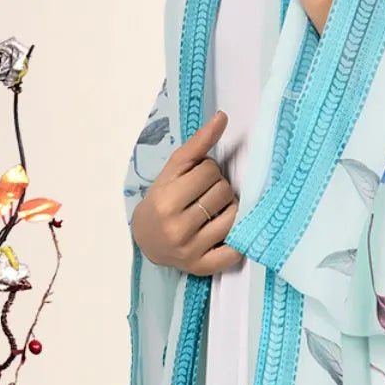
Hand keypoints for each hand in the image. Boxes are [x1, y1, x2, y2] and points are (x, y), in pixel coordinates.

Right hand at [131, 110, 243, 276]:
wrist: (147, 239)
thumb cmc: (163, 198)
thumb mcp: (173, 170)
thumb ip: (198, 143)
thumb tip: (223, 117)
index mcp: (165, 201)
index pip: (209, 172)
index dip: (208, 170)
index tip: (199, 178)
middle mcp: (177, 228)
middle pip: (224, 193)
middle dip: (219, 188)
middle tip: (206, 194)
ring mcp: (191, 251)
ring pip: (234, 217)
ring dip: (229, 209)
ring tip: (215, 210)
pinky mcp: (203, 268)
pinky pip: (234, 251)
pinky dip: (236, 239)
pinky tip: (225, 231)